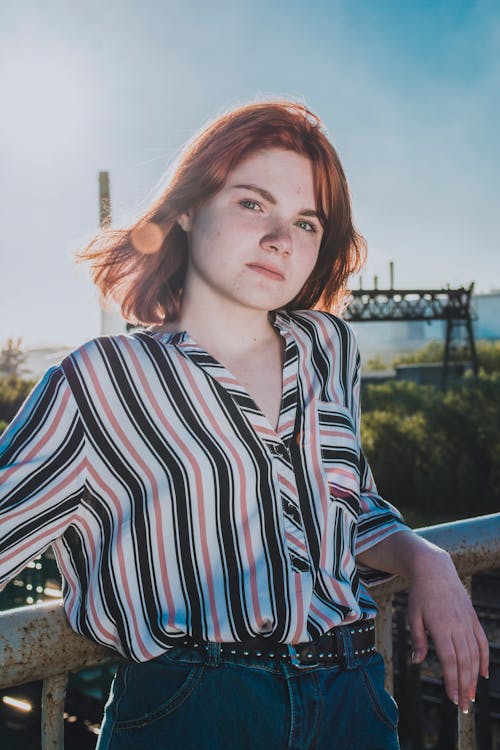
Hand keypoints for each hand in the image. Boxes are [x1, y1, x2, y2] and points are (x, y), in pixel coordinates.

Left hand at [407, 548, 488, 712]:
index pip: (449, 659)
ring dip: (473, 677)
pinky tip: (483, 674)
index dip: (452, 680)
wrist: (435, 569)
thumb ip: (417, 639)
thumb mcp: (413, 615)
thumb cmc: (420, 594)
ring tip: (471, 695)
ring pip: (474, 654)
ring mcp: (467, 622)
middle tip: (463, 706)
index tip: (453, 698)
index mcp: (440, 626)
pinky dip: (484, 659)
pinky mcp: (473, 618)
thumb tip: (417, 661)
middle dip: (464, 686)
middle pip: (464, 661)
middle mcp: (457, 625)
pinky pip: (481, 641)